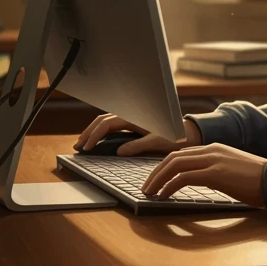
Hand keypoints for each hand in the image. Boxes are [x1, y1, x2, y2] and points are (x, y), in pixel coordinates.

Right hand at [74, 113, 201, 155]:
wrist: (188, 131)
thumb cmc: (174, 135)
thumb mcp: (157, 141)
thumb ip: (138, 145)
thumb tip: (119, 150)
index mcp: (134, 116)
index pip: (106, 123)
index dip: (94, 135)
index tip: (86, 148)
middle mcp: (131, 115)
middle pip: (102, 120)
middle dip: (88, 132)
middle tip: (78, 147)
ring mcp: (132, 118)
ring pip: (106, 121)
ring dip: (94, 131)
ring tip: (84, 144)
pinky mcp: (134, 124)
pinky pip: (113, 125)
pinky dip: (102, 132)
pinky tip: (98, 140)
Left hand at [140, 143, 266, 208]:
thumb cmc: (257, 181)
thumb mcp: (232, 171)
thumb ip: (215, 171)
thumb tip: (199, 181)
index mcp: (215, 148)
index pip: (182, 153)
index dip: (165, 166)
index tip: (156, 179)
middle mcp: (212, 150)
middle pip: (173, 156)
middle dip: (156, 172)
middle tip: (146, 186)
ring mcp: (213, 160)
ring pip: (174, 164)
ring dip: (158, 179)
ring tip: (150, 192)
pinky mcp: (215, 173)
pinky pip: (183, 178)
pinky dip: (170, 186)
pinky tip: (164, 196)